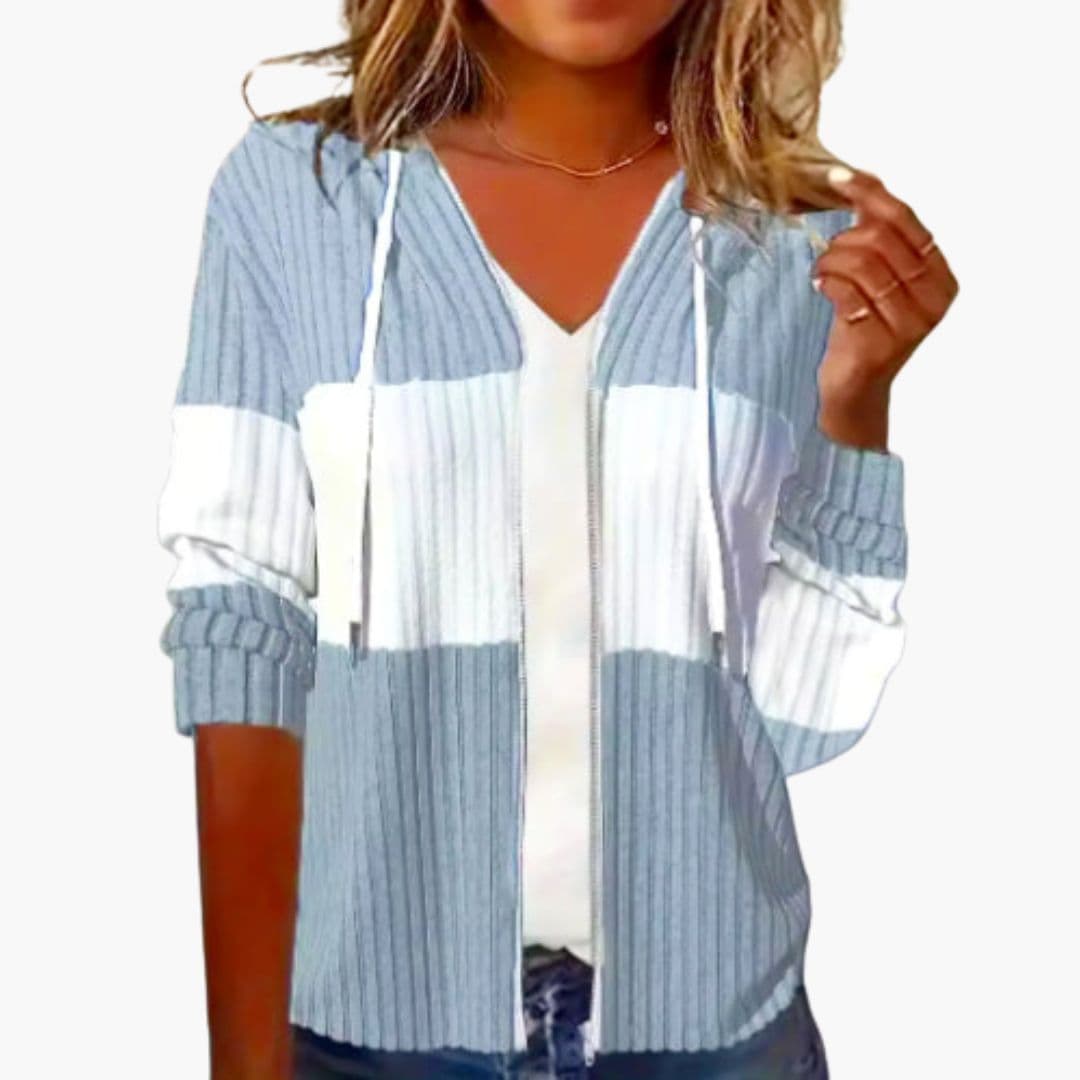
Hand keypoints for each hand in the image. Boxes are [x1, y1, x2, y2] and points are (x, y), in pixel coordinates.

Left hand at [811, 166, 958, 406]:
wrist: (852, 388)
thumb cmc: (862, 328)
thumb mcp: (876, 277)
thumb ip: (876, 232)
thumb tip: (859, 179)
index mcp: (940, 276)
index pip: (905, 220)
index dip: (871, 193)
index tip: (836, 177)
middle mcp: (934, 299)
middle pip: (881, 239)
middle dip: (844, 239)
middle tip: (828, 255)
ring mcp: (910, 324)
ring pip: (862, 263)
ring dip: (831, 261)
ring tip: (821, 273)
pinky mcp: (880, 343)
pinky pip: (846, 292)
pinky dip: (826, 282)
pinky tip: (820, 287)